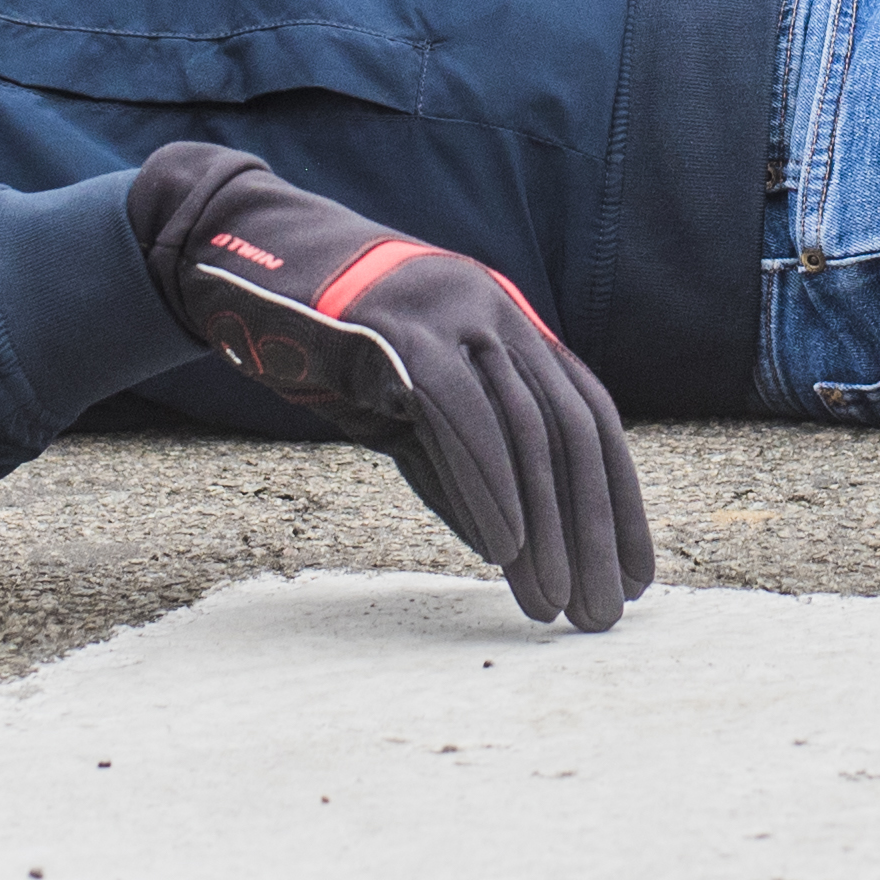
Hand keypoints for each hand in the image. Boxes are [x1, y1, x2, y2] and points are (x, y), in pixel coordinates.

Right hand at [126, 144, 650, 633]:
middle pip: (570, 430)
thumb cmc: (329, 348)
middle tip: (599, 616)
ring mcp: (452, 312)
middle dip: (594, 531)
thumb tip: (509, 544)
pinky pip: (460, 411)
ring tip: (551, 604)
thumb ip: (460, 468)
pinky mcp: (400, 326)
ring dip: (546, 527)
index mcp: (512, 327)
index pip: (589, 418)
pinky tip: (504, 549)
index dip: (620, 502)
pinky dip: (487, 482)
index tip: (636, 581)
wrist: (243, 264)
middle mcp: (498, 312)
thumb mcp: (410, 414)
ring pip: (525, 425)